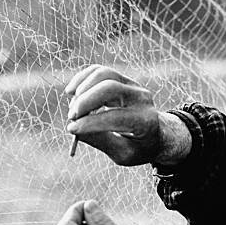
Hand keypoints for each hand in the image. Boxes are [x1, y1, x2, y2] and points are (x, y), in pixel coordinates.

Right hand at [64, 65, 189, 165]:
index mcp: (146, 121)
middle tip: (71, 117)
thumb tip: (73, 127)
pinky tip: (71, 92)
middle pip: (110, 87)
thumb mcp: (122, 154)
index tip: (72, 129)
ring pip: (103, 74)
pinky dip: (82, 79)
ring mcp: (134, 85)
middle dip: (85, 102)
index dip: (90, 122)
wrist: (154, 134)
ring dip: (82, 89)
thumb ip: (101, 141)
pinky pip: (99, 71)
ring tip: (73, 108)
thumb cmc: (137, 148)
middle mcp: (142, 99)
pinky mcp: (123, 79)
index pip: (115, 116)